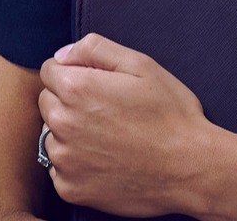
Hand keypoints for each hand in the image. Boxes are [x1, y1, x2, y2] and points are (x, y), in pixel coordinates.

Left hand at [38, 33, 220, 216]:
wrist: (189, 169)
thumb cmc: (171, 115)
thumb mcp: (141, 66)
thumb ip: (95, 49)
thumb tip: (63, 54)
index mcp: (76, 89)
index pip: (49, 70)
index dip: (74, 72)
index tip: (98, 85)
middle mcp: (62, 123)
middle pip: (47, 102)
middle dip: (69, 101)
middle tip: (107, 111)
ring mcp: (64, 160)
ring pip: (52, 136)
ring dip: (71, 134)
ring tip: (109, 138)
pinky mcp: (70, 188)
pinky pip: (59, 169)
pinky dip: (76, 165)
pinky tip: (105, 161)